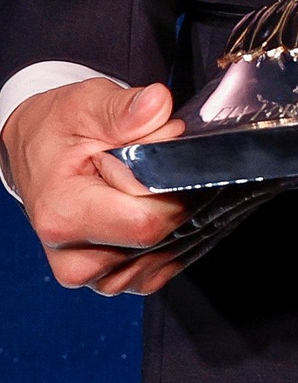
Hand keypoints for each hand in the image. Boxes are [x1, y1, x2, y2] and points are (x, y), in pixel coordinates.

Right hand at [2, 78, 191, 294]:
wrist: (37, 151)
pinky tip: (151, 203)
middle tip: (152, 158)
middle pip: (162, 235)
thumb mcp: (87, 103)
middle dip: (175, 191)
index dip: (171, 181)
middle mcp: (74, 259)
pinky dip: (170, 233)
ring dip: (170, 211)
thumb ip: (124, 109)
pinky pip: (163, 263)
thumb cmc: (60, 129)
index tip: (163, 148)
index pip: (148, 220)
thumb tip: (157, 105)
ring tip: (141, 181)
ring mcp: (94, 275)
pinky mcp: (112, 279)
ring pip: (168, 249)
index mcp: (63, 216)